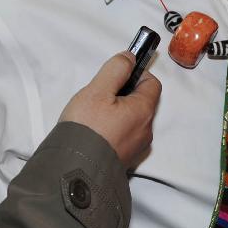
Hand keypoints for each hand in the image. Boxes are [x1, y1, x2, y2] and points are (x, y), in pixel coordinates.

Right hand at [59, 51, 160, 169]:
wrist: (75, 170)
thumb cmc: (87, 128)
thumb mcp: (98, 89)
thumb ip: (116, 69)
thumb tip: (129, 58)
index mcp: (144, 111)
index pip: (152, 83)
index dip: (136, 74)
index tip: (118, 74)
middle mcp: (146, 130)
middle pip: (141, 102)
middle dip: (123, 94)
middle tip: (100, 95)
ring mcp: (136, 148)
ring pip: (132, 120)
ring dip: (117, 113)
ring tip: (94, 115)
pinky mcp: (124, 160)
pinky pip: (123, 137)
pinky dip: (113, 130)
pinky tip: (94, 132)